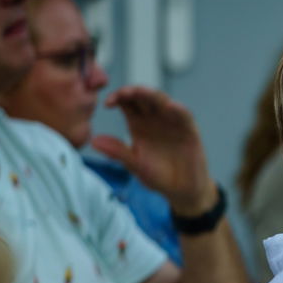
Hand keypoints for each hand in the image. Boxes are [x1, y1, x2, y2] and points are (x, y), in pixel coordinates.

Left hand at [90, 86, 214, 213]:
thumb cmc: (158, 176)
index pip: (126, 103)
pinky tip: (170, 106)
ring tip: (142, 92)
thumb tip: (94, 141)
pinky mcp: (189, 129)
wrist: (182, 190)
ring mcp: (172, 121)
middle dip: (133, 91)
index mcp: (138, 124)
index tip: (108, 103)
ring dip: (152, 95)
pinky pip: (184, 115)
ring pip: (162, 101)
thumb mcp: (135, 165)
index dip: (117, 97)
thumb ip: (118, 152)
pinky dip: (178, 109)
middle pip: (143, 97)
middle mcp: (154, 118)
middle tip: (123, 93)